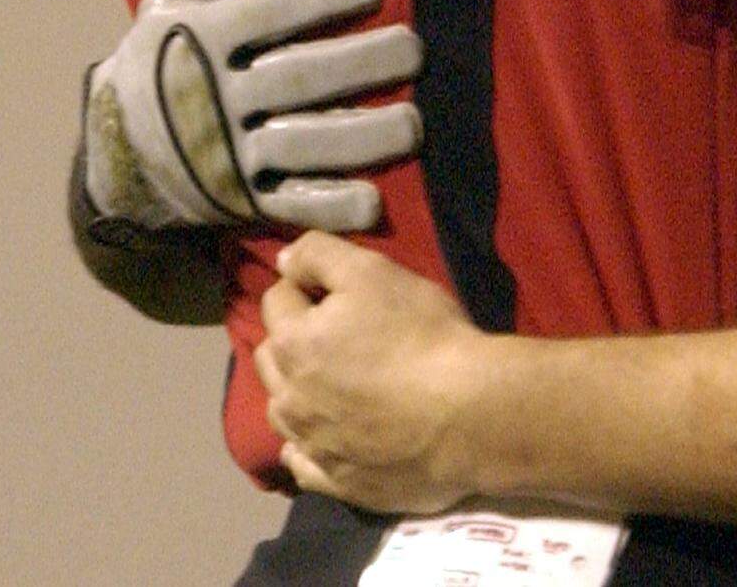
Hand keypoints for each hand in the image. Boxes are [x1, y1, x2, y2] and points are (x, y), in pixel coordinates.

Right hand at [84, 0, 422, 231]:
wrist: (115, 153)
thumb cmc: (166, 53)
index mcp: (206, 36)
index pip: (268, 12)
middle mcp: (217, 96)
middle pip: (296, 80)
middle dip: (358, 66)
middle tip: (417, 49)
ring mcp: (230, 155)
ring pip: (303, 146)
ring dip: (361, 140)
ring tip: (417, 124)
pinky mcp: (244, 202)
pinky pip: (291, 205)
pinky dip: (331, 206)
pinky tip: (378, 199)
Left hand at [256, 231, 481, 511]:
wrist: (466, 415)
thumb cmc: (420, 333)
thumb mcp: (372, 271)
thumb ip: (318, 255)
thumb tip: (284, 260)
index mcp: (293, 343)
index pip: (277, 298)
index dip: (306, 284)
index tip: (339, 288)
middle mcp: (289, 398)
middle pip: (270, 357)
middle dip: (292, 337)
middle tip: (336, 331)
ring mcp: (312, 445)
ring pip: (282, 411)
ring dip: (296, 391)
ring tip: (333, 383)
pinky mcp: (337, 482)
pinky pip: (303, 462)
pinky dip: (308, 445)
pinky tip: (328, 436)